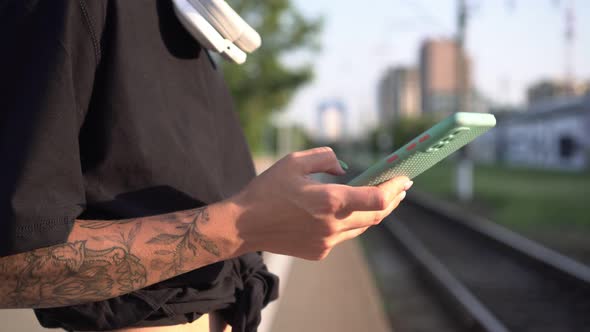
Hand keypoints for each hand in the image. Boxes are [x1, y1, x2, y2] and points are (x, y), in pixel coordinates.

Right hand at [231, 147, 411, 259]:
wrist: (243, 226)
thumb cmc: (266, 190)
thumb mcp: (293, 161)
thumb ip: (325, 158)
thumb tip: (345, 168)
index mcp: (329, 201)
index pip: (377, 198)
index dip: (396, 189)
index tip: (405, 179)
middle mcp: (332, 225)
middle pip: (376, 216)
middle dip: (393, 200)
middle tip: (401, 188)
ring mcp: (327, 242)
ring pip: (362, 227)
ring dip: (374, 212)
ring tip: (381, 197)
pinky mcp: (319, 252)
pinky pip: (344, 236)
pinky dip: (351, 222)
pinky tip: (348, 211)